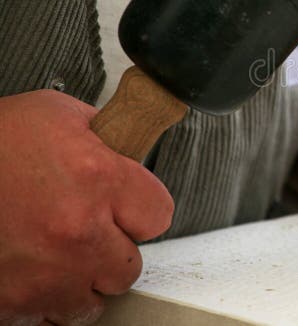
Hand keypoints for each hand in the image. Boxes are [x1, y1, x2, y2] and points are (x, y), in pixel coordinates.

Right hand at [0, 90, 173, 324]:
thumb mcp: (56, 114)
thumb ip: (105, 137)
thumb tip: (130, 148)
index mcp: (98, 178)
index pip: (159, 215)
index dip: (141, 209)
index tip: (125, 207)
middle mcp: (77, 232)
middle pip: (129, 267)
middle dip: (111, 250)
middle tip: (85, 230)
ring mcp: (43, 275)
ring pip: (91, 303)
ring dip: (79, 281)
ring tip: (56, 253)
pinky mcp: (9, 303)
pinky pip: (45, 319)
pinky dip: (40, 300)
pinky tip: (29, 270)